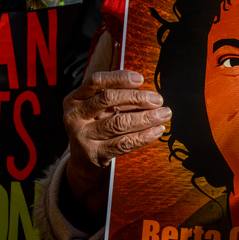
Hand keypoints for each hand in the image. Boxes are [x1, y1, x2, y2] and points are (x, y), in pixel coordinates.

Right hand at [63, 70, 170, 214]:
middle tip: (158, 99)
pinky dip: (144, 136)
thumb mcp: (96, 109)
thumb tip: (146, 90)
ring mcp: (82, 136)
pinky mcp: (94, 154)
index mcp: (74, 98)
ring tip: (164, 114)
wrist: (82, 162)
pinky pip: (124, 143)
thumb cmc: (94, 126)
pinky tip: (157, 130)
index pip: (96, 81)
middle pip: (108, 99)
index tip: (140, 79)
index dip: (119, 77)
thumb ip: (114, 97)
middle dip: (137, 97)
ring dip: (146, 117)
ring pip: (119, 123)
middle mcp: (75, 116)